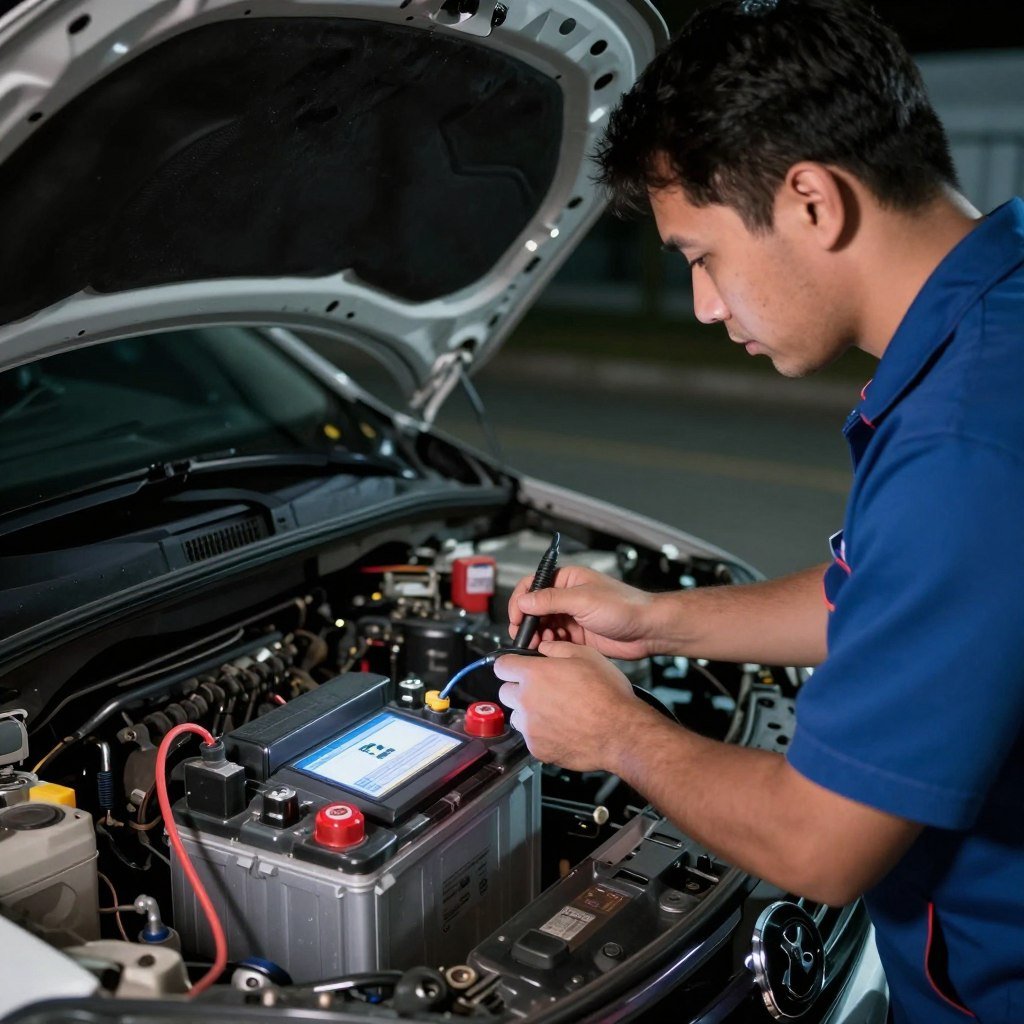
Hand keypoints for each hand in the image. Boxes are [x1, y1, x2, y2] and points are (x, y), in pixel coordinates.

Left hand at [494, 642, 647, 770]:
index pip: (501, 666)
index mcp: (534, 674)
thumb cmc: (608, 695)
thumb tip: (544, 648)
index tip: (517, 668)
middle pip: (506, 692)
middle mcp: (527, 700)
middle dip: (520, 689)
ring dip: (528, 712)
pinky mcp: (538, 749)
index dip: (510, 664)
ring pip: (517, 716)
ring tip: (555, 711)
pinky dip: (540, 734)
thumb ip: (558, 649)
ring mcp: (530, 727)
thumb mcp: (586, 655)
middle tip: (542, 690)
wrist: (620, 732)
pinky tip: (561, 728)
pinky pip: (530, 738)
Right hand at [507, 566, 655, 660]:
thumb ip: (550, 600)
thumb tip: (524, 601)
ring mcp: (571, 616)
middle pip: (534, 608)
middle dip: (526, 622)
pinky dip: (548, 645)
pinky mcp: (577, 635)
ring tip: (539, 644)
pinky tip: (551, 649)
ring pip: (542, 626)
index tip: (516, 617)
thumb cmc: (624, 606)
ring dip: (537, 635)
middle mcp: (567, 596)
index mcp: (567, 579)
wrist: (647, 630)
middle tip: (523, 636)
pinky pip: (554, 640)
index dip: (520, 601)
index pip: (532, 585)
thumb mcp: (583, 600)